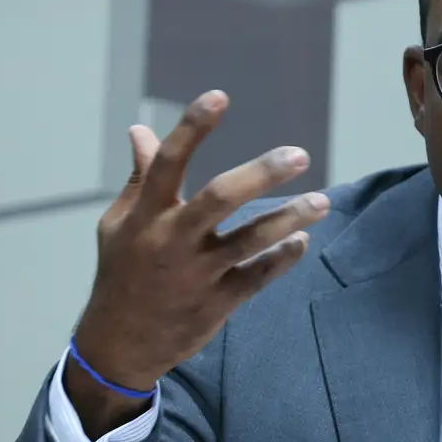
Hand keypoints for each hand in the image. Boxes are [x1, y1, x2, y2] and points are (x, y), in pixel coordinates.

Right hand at [67, 90, 328, 434]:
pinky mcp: (218, 302)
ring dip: (288, 219)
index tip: (220, 96)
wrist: (119, 345)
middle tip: (300, 155)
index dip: (192, 128)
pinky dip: (283, 258)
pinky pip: (260, 276)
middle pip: (219, 198)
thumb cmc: (122, 272)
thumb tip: (140, 130)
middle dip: (261, 174)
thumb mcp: (120, 224)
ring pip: (249, 241)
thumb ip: (139, 178)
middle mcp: (172, 241)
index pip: (168, 163)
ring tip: (322, 203)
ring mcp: (197, 273)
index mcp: (146, 216)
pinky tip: (302, 241)